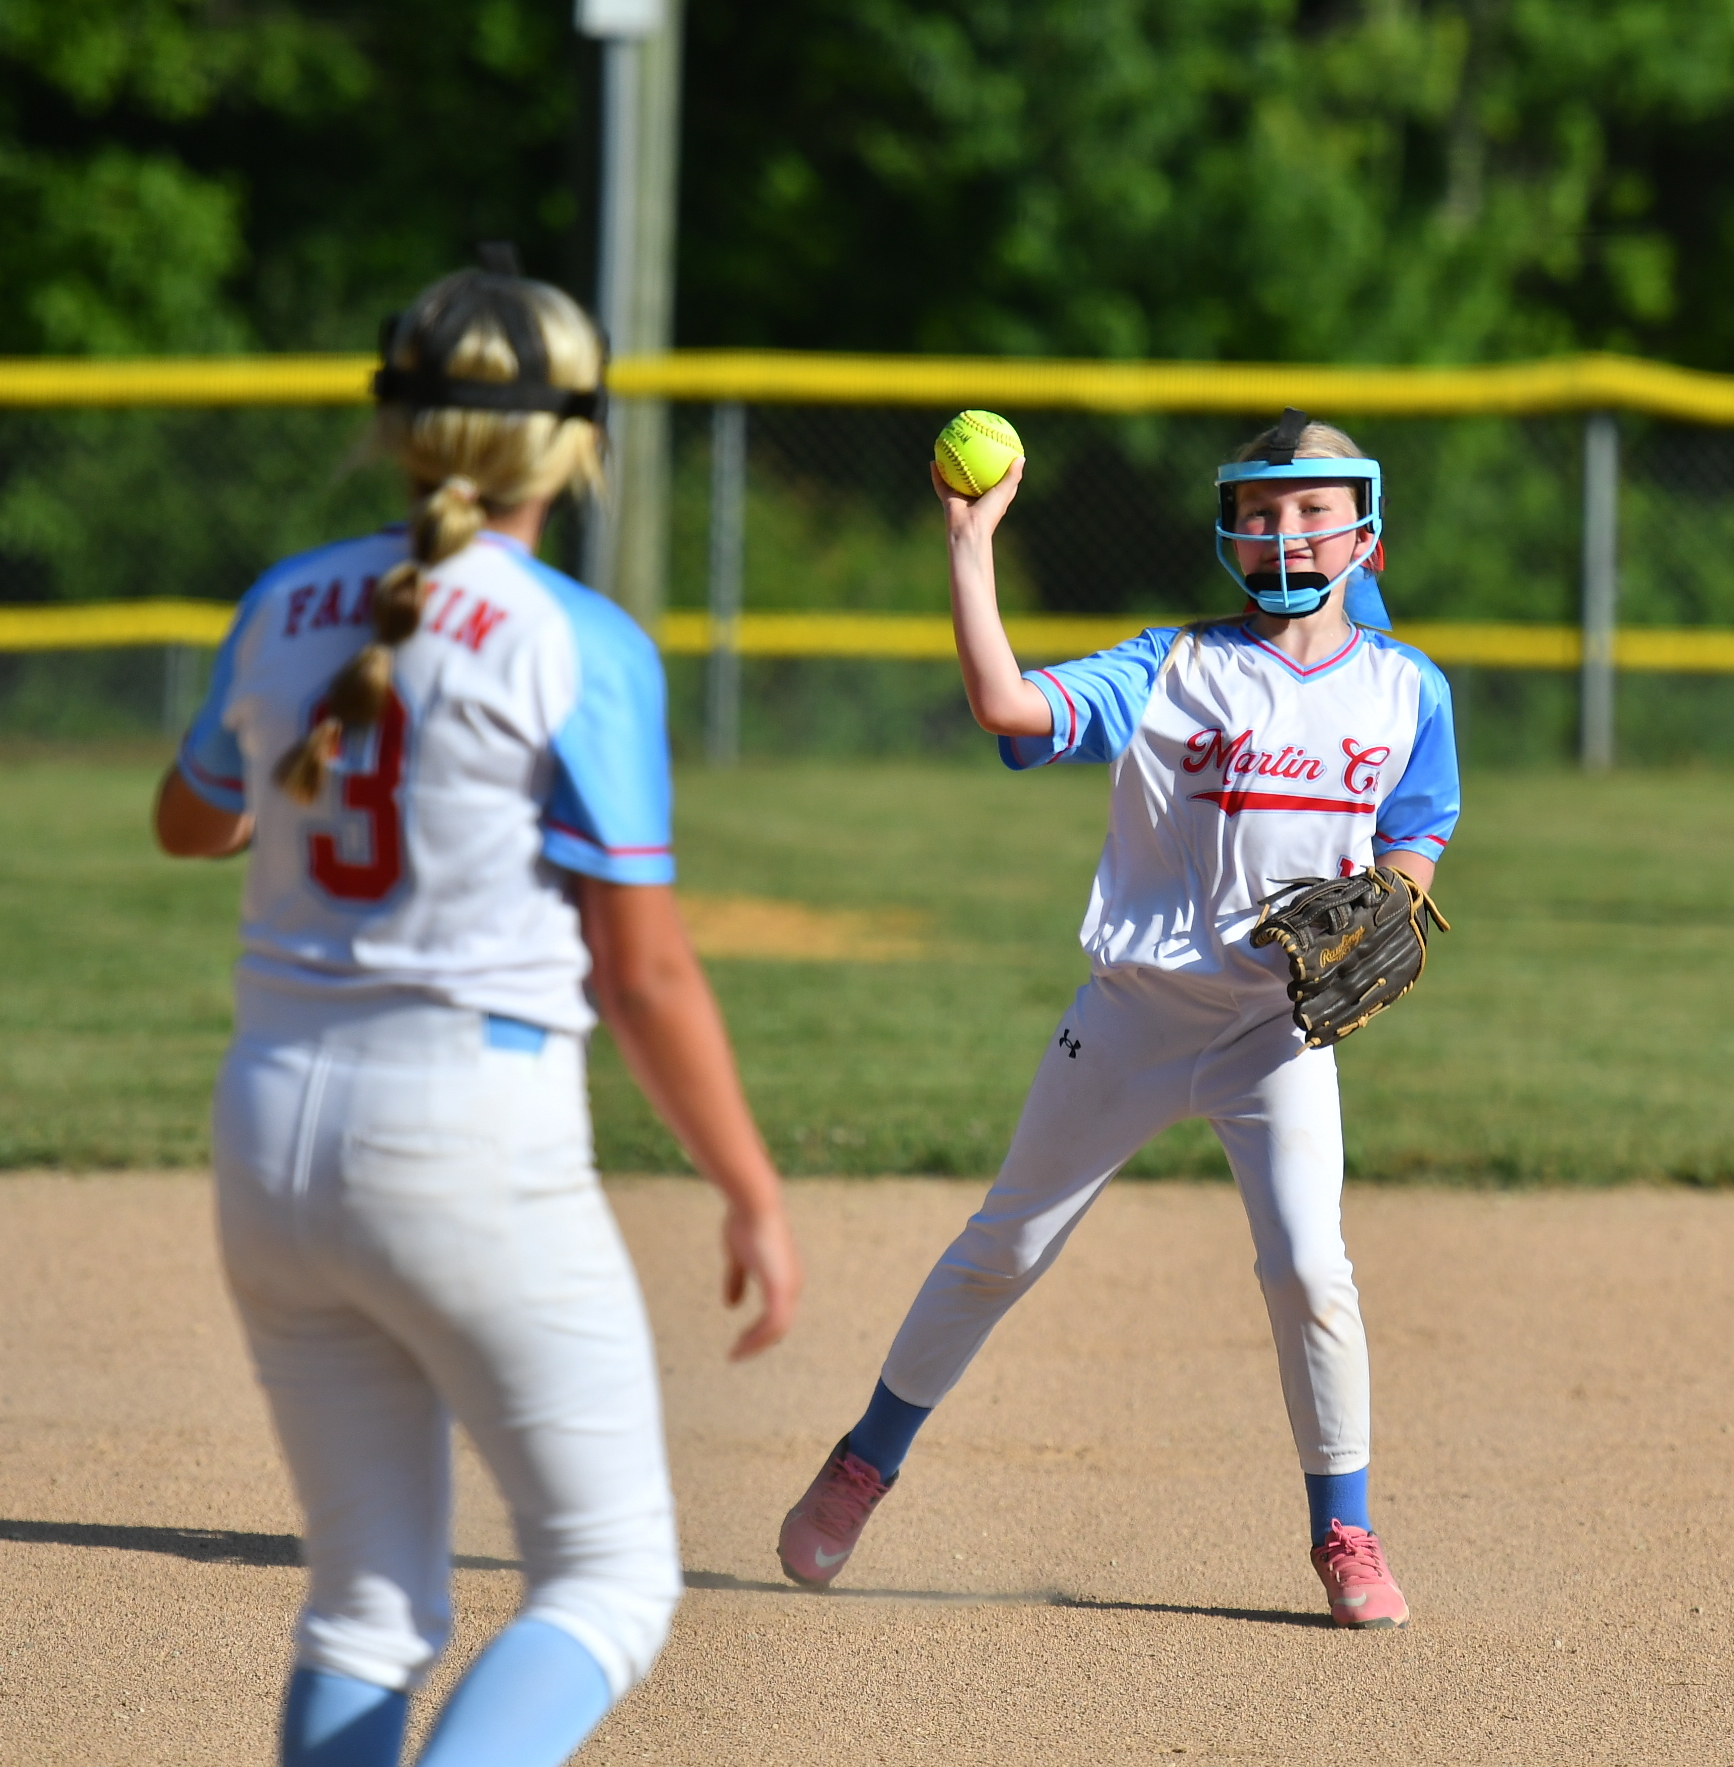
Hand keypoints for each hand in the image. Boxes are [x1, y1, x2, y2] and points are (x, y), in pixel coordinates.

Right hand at [721, 1199, 802, 1359]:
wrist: (753, 1205)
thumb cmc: (745, 1223)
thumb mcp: (737, 1257)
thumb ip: (736, 1279)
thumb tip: (730, 1305)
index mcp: (783, 1277)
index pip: (777, 1314)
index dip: (760, 1331)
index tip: (741, 1341)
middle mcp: (791, 1284)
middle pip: (779, 1326)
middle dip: (757, 1342)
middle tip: (737, 1353)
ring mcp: (789, 1287)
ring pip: (776, 1329)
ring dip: (755, 1344)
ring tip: (736, 1354)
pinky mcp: (780, 1288)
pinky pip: (772, 1324)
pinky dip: (756, 1338)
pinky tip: (740, 1344)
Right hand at [930, 456, 1024, 543]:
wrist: (969, 530)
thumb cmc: (989, 513)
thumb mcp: (1004, 492)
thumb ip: (1013, 475)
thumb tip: (1021, 457)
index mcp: (991, 495)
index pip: (997, 478)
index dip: (999, 465)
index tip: (1000, 450)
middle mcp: (976, 494)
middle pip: (974, 474)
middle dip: (973, 460)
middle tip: (973, 443)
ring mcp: (962, 496)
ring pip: (954, 476)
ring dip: (951, 464)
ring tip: (949, 447)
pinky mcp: (949, 499)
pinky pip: (940, 483)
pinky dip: (936, 473)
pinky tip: (933, 460)